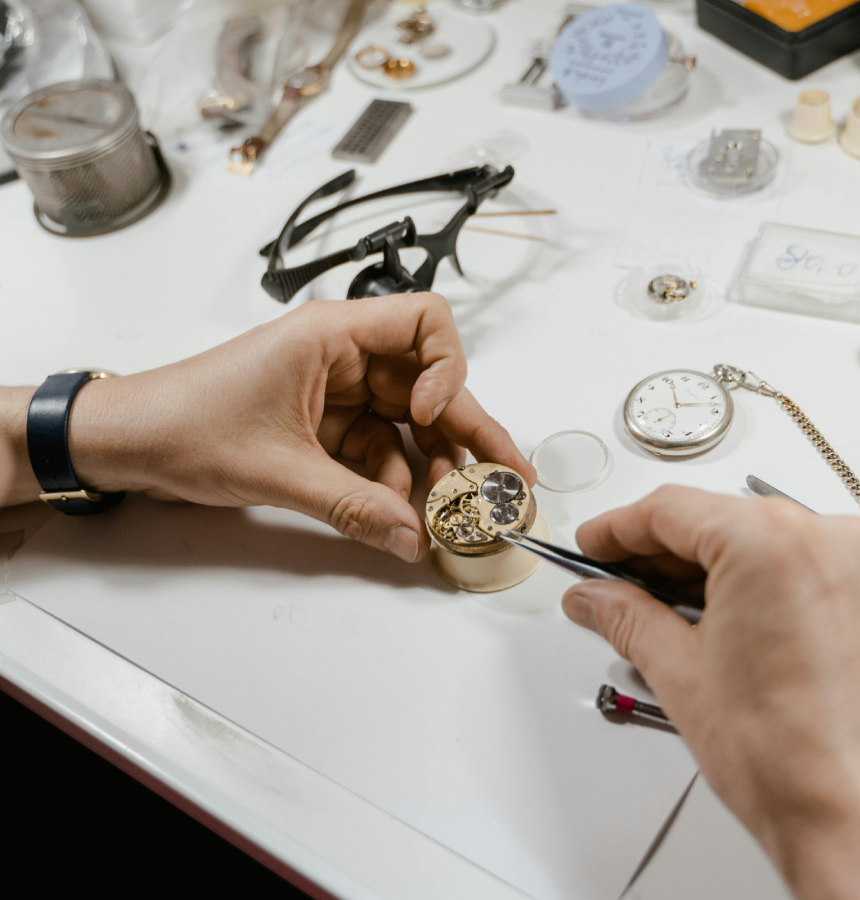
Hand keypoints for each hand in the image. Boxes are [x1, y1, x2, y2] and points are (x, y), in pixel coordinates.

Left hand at [1, 294, 533, 561]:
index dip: (447, 368)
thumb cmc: (184, 423)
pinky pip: (379, 451)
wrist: (126, 443)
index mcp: (331, 335)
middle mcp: (343, 356)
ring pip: (408, 425)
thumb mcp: (277, 469)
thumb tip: (412, 539)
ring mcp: (336, 392)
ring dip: (431, 469)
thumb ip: (352, 506)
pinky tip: (400, 516)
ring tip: (451, 514)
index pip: (426, 322)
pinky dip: (394, 484)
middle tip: (507, 481)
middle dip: (466, 434)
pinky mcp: (326, 426)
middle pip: (429, 386)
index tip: (432, 416)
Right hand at [561, 487, 859, 899]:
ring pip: (764, 540)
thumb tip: (597, 598)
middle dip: (661, 552)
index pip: (673, 509)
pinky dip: (760, 581)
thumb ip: (628, 617)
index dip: (619, 529)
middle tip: (615, 582)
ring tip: (663, 610)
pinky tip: (722, 617)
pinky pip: (805, 563)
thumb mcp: (683, 675)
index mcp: (773, 542)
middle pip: (721, 519)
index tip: (595, 546)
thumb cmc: (795, 762)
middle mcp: (829, 537)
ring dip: (710, 568)